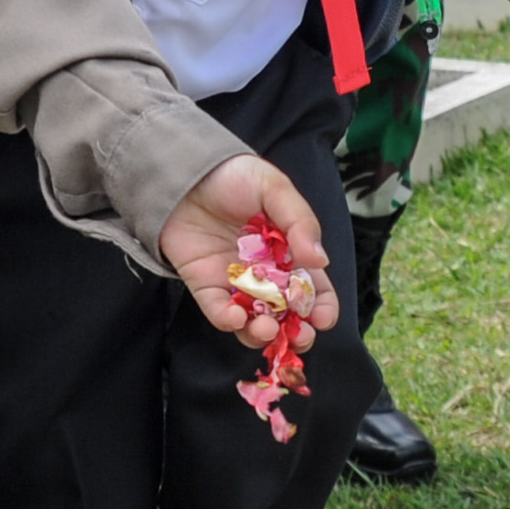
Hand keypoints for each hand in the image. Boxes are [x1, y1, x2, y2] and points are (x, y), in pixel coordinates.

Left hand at [162, 153, 339, 340]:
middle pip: (287, 313)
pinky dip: (228, 320)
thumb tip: (320, 260)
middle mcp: (265, 275)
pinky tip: (235, 318)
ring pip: (253, 320)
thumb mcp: (274, 189)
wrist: (186, 172)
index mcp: (289, 253)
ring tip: (266, 329)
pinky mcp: (206, 286)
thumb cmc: (235, 176)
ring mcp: (235, 283)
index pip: (312, 288)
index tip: (323, 317)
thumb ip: (300, 222)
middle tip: (301, 336)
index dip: (321, 307)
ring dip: (262, 333)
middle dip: (297, 331)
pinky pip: (218, 310)